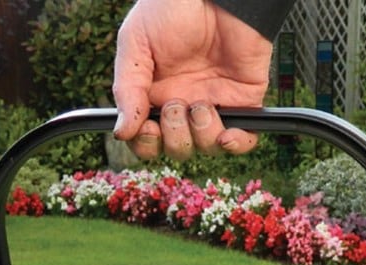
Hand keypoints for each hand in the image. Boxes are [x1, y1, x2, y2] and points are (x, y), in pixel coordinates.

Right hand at [112, 0, 272, 160]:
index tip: (148, 129)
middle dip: (174, 136)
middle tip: (176, 105)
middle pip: (177, 149)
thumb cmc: (172, 7)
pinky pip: (244, 140)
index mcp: (156, 95)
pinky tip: (227, 136)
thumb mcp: (135, 43)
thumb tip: (122, 131)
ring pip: (206, 147)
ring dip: (200, 134)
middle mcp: (185, 104)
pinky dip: (236, 145)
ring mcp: (215, 104)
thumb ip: (127, 90)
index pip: (148, 140)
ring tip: (201, 105)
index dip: (147, 144)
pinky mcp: (244, 100)